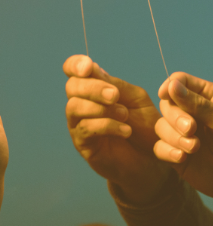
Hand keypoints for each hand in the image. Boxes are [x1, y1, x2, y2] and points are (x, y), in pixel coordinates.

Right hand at [64, 54, 169, 202]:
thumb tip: (93, 70)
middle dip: (93, 88)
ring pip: (74, 107)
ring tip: (124, 115)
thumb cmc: (144, 127)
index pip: (72, 69)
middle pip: (72, 87)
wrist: (153, 160)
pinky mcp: (82, 143)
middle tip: (114, 95)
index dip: (75, 65)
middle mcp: (81, 102)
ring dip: (100, 108)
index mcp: (93, 87)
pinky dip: (106, 126)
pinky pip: (85, 128)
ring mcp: (78, 123)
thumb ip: (116, 85)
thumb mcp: (136, 100)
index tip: (88, 67)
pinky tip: (125, 130)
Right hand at [154, 72, 212, 196]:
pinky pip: (159, 147)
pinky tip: (182, 158)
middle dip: (175, 117)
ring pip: (161, 126)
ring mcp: (183, 134)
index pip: (181, 81)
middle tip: (191, 129)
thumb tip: (172, 84)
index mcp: (207, 98)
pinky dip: (167, 151)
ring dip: (174, 137)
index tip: (165, 93)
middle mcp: (192, 114)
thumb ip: (198, 104)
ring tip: (194, 148)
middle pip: (167, 104)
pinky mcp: (177, 154)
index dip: (170, 85)